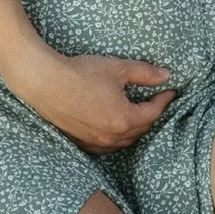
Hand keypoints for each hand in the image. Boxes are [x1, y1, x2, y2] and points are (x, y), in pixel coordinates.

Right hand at [15, 50, 175, 152]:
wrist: (44, 82)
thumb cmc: (80, 73)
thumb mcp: (117, 68)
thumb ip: (144, 73)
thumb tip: (166, 75)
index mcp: (123, 119)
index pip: (153, 113)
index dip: (164, 100)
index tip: (170, 91)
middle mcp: (111, 136)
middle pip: (141, 129)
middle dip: (151, 114)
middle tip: (155, 100)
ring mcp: (95, 142)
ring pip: (124, 140)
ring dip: (135, 128)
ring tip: (137, 113)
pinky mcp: (81, 142)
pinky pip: (107, 145)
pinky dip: (116, 137)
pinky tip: (115, 126)